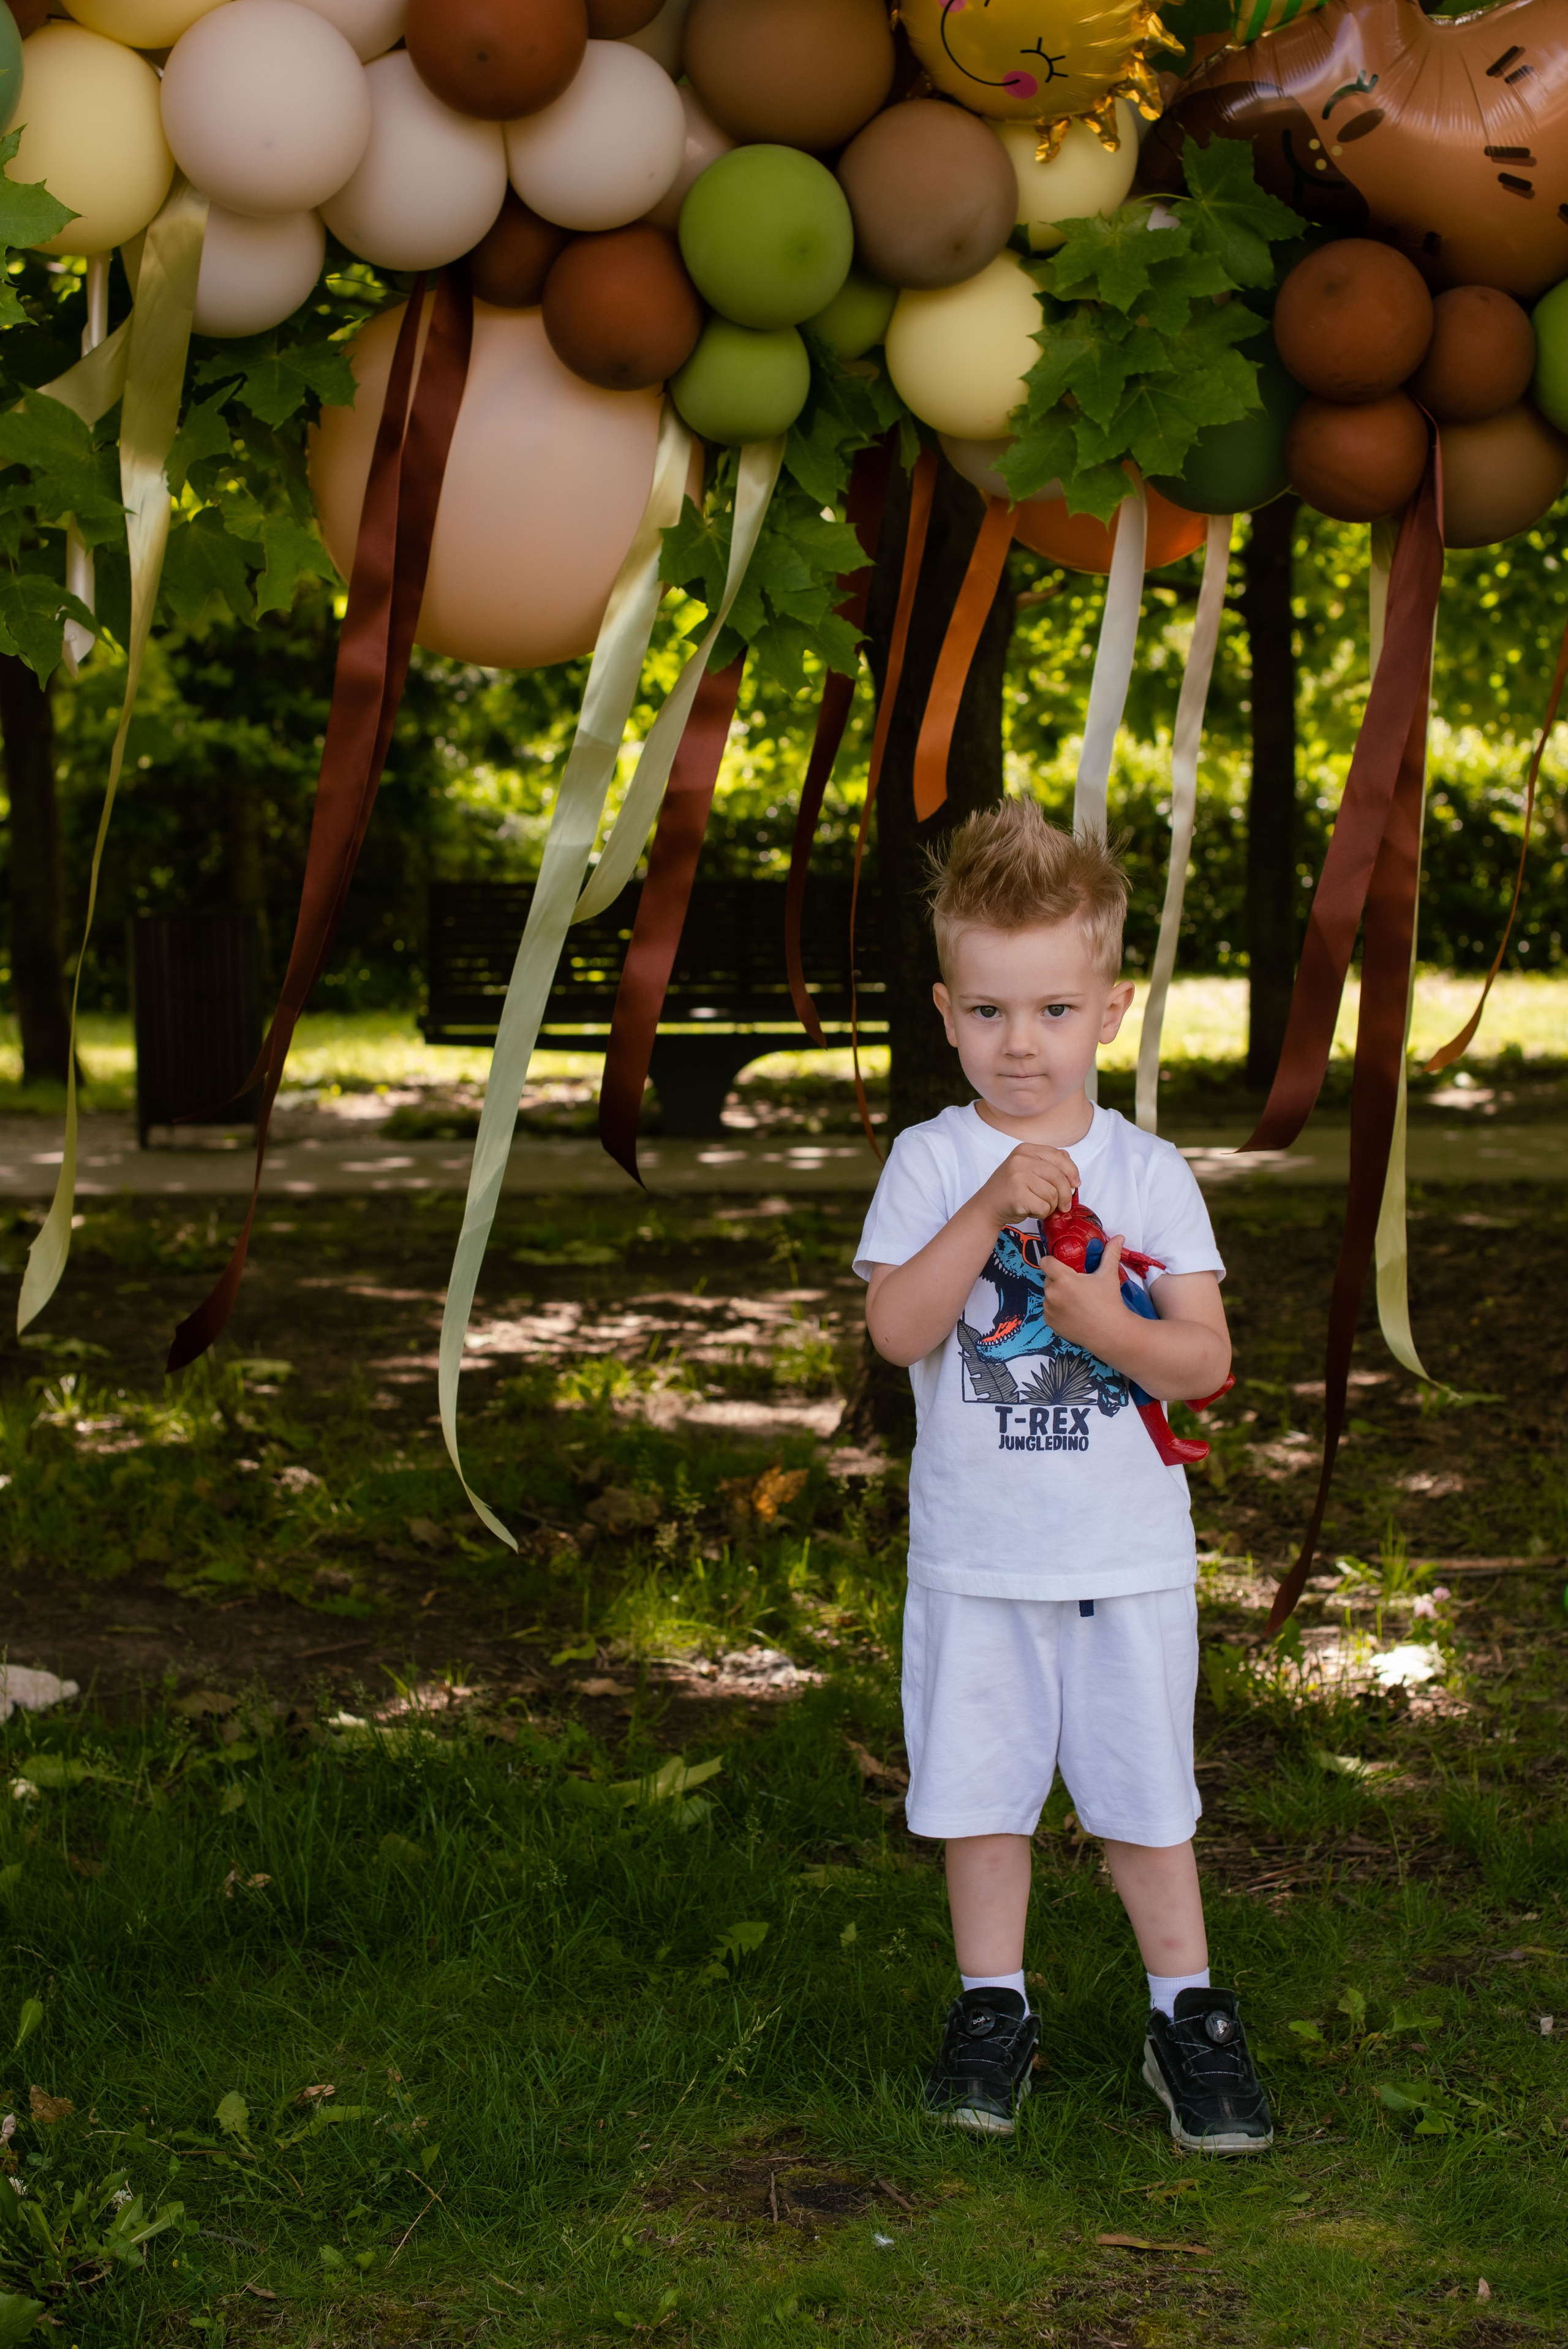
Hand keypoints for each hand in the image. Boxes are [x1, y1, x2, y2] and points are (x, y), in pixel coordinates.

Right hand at [975, 1144, 1079, 1228]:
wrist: (986, 1206)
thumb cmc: (1010, 1189)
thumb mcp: (1026, 1169)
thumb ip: (1047, 1163)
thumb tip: (1070, 1166)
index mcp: (1025, 1149)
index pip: (1059, 1156)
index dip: (1072, 1171)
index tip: (1075, 1184)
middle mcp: (1020, 1160)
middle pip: (1058, 1177)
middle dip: (1065, 1194)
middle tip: (1064, 1205)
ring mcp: (1018, 1176)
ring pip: (1053, 1194)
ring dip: (1050, 1206)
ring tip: (1038, 1205)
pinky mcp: (1018, 1195)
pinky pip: (1044, 1207)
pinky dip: (1042, 1213)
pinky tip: (1031, 1210)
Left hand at [1040, 1233, 1126, 1355]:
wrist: (1110, 1333)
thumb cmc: (1109, 1302)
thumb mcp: (1109, 1275)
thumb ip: (1110, 1253)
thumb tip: (1119, 1237)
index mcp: (1063, 1279)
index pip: (1045, 1262)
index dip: (1053, 1261)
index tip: (1063, 1265)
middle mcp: (1052, 1294)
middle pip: (1049, 1279)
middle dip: (1059, 1280)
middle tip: (1077, 1285)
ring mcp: (1049, 1310)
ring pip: (1049, 1295)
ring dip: (1058, 1295)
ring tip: (1076, 1300)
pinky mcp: (1050, 1323)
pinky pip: (1049, 1310)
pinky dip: (1057, 1310)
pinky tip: (1073, 1312)